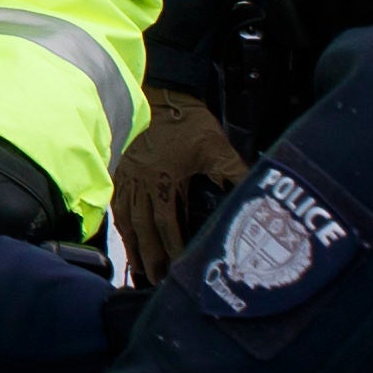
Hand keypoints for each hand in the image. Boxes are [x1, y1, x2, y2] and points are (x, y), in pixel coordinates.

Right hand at [111, 85, 249, 280]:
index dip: (172, 248)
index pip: (167, 224)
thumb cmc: (188, 120)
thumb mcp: (217, 147)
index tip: (179, 268)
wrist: (163, 92)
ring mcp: (128, 175)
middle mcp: (142, 183)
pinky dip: (120, 222)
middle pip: (143, 228)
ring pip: (127, 218)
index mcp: (164, 181)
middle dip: (150, 256)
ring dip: (133, 245)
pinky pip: (117, 201)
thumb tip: (256, 194)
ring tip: (138, 267)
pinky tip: (124, 234)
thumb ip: (235, 173)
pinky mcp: (121, 167)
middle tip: (155, 279)